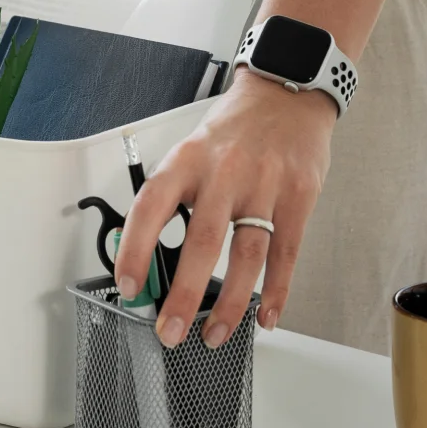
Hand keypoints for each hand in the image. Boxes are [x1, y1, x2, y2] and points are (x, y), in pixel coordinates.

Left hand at [114, 73, 336, 348]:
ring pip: (246, 254)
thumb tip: (144, 256)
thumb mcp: (192, 151)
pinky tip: (264, 315)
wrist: (286, 94)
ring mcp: (264, 185)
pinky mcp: (298, 196)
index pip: (151, 206)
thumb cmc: (233, 131)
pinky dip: (275, 290)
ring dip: (230, 304)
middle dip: (183, 295)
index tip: (128, 285)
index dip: (135, 248)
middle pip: (202, 242)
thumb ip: (172, 199)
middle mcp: (224, 172)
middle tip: (169, 331)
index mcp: (187, 160)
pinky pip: (286, 253)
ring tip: (214, 333)